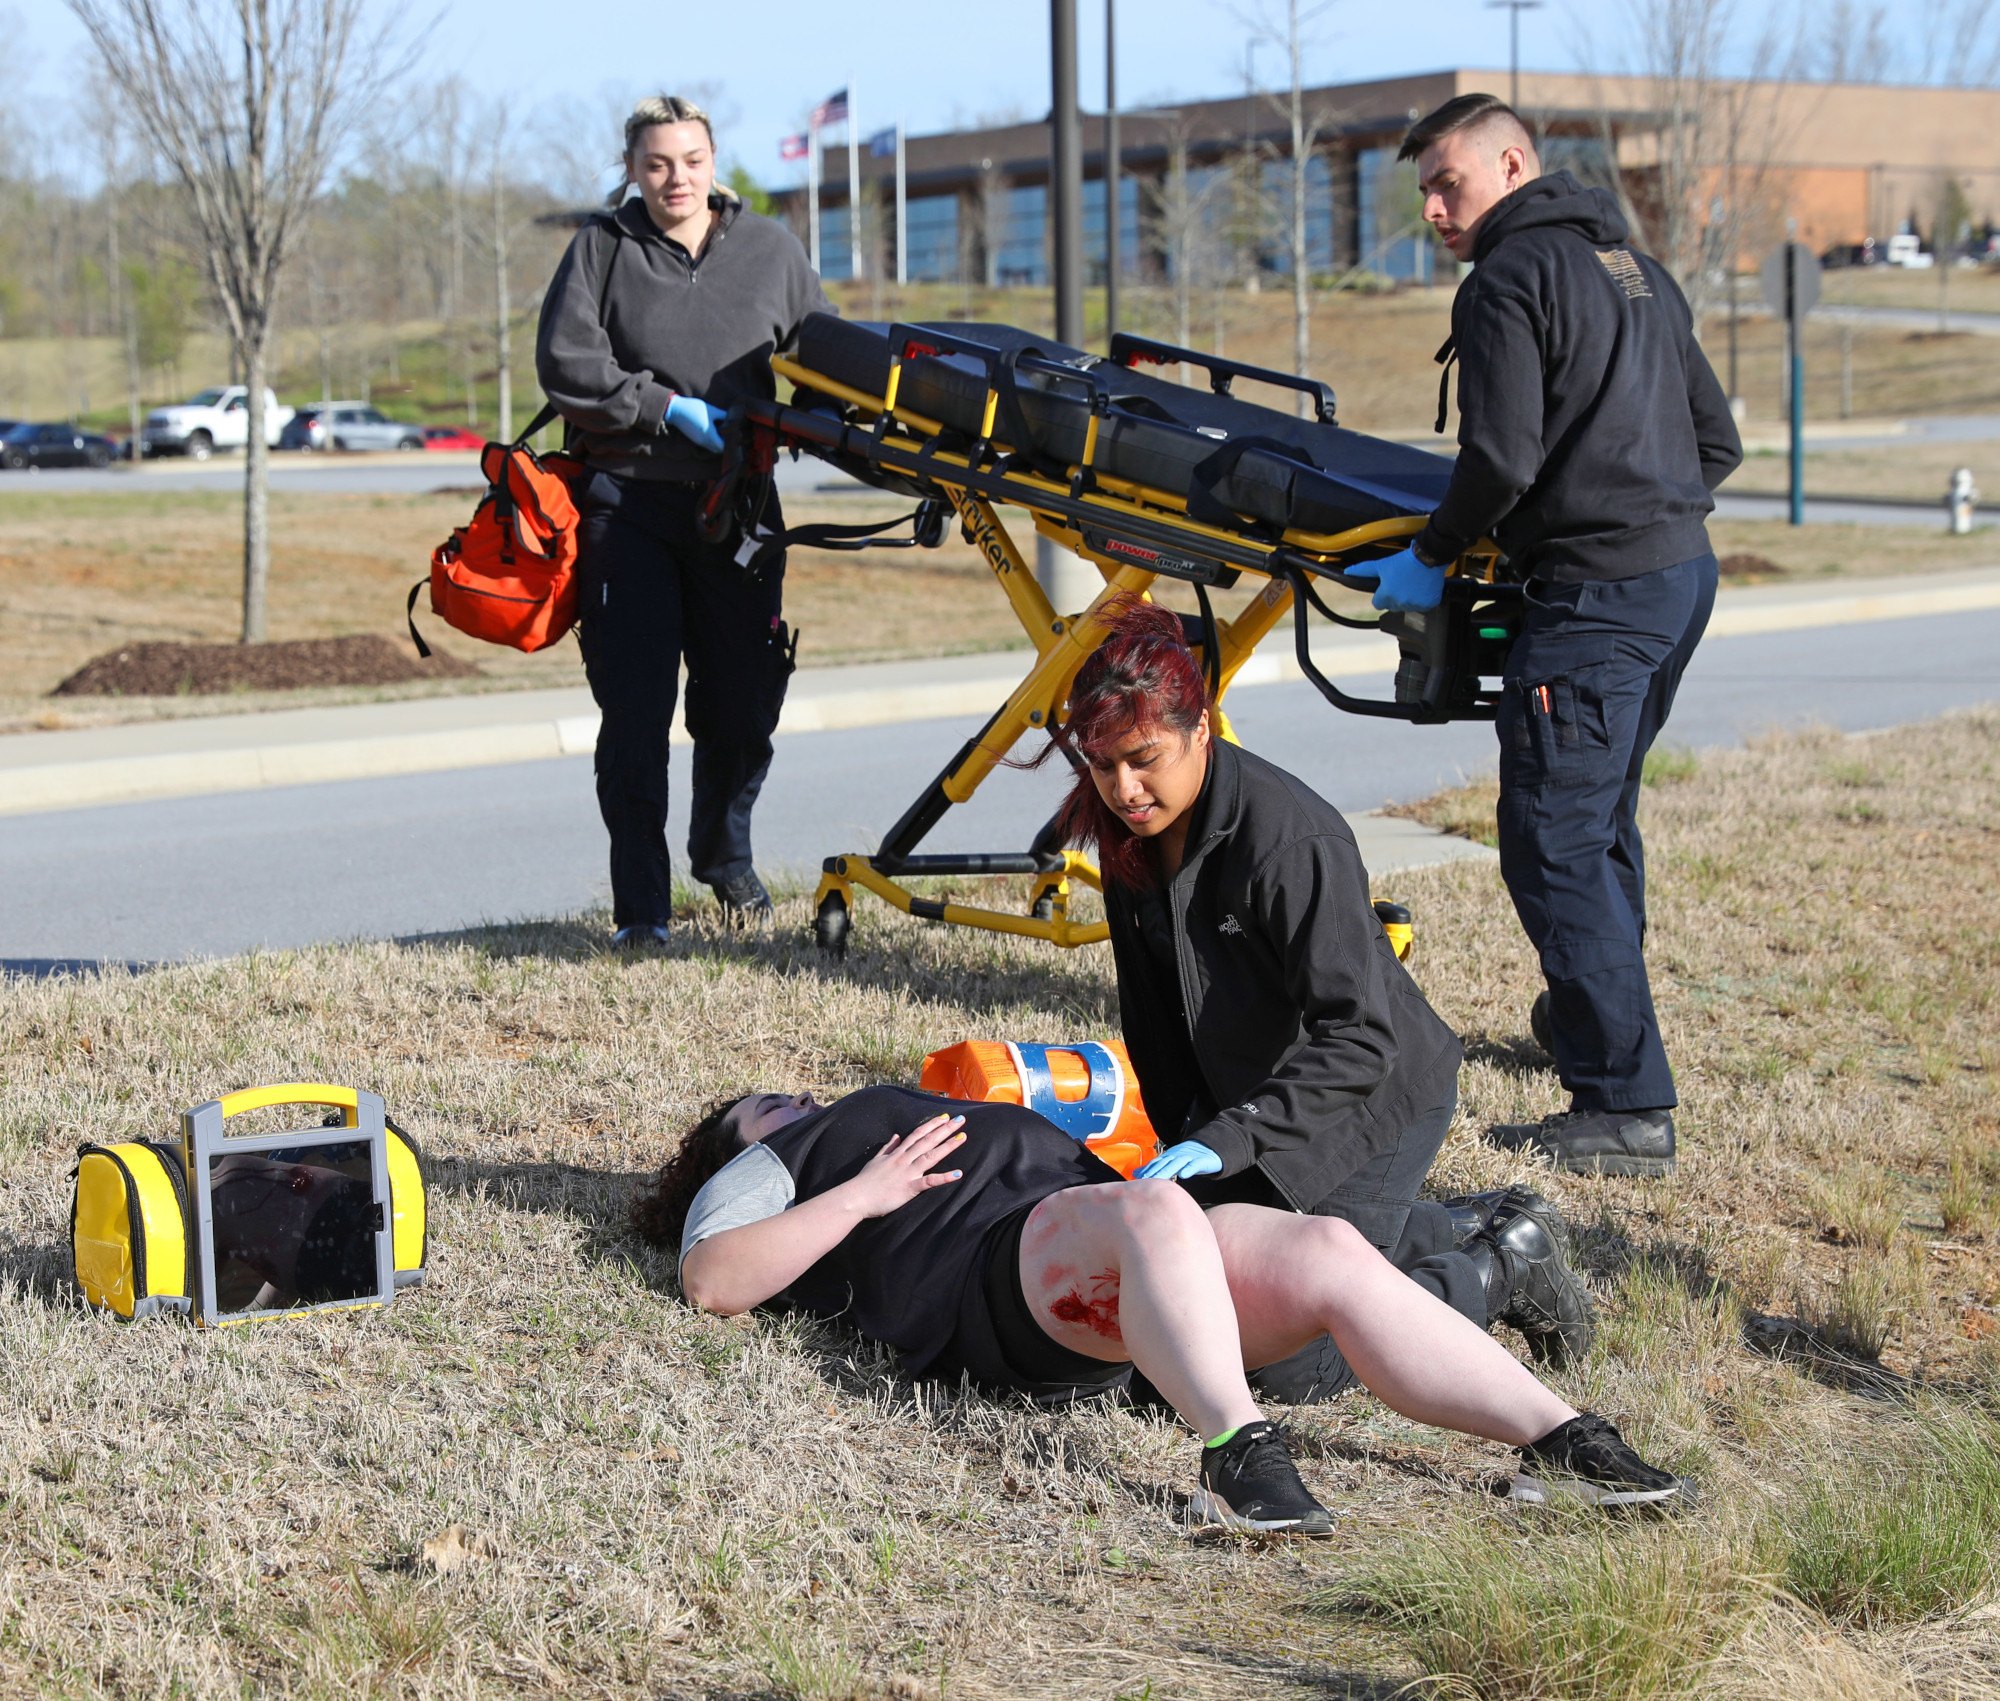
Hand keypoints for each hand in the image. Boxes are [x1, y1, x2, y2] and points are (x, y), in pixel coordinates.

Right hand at [662, 394, 727, 452]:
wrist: (676, 410)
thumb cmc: (694, 408)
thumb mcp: (711, 410)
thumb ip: (723, 415)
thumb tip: (733, 418)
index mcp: (709, 434)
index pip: (723, 447)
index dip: (729, 443)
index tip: (733, 435)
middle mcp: (704, 441)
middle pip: (719, 450)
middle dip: (725, 444)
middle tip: (729, 435)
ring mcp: (699, 441)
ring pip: (712, 448)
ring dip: (718, 443)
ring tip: (722, 433)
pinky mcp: (695, 439)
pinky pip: (707, 445)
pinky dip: (712, 442)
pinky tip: (714, 432)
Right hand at [842, 1114, 966, 1217]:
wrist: (856, 1197)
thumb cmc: (864, 1181)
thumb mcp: (876, 1159)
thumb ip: (887, 1148)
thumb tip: (896, 1136)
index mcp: (897, 1153)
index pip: (917, 1135)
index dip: (931, 1125)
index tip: (944, 1117)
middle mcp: (904, 1159)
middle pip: (928, 1141)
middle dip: (945, 1130)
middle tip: (960, 1120)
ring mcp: (908, 1173)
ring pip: (931, 1156)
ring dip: (948, 1146)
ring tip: (963, 1137)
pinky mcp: (909, 1188)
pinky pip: (929, 1182)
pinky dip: (944, 1178)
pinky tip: (958, 1173)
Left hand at [1134, 1140, 1222, 1180]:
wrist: (1210, 1148)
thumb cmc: (1187, 1158)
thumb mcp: (1170, 1162)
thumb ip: (1154, 1168)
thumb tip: (1135, 1174)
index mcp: (1169, 1156)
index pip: (1156, 1163)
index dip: (1147, 1171)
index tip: (1137, 1180)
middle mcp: (1177, 1155)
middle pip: (1164, 1163)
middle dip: (1153, 1172)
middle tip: (1144, 1181)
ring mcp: (1189, 1157)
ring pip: (1177, 1164)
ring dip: (1167, 1171)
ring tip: (1158, 1179)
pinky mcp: (1201, 1160)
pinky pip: (1194, 1164)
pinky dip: (1189, 1169)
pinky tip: (1183, 1175)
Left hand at [1347, 543, 1444, 612]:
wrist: (1427, 556)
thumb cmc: (1404, 560)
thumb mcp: (1381, 565)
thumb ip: (1363, 570)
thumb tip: (1347, 572)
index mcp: (1387, 594)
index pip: (1378, 604)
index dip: (1381, 595)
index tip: (1388, 587)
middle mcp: (1400, 602)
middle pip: (1393, 606)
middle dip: (1395, 597)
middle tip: (1402, 583)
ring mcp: (1415, 604)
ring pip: (1407, 607)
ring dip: (1409, 599)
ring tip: (1412, 584)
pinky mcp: (1428, 604)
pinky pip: (1423, 606)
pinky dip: (1422, 599)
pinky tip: (1421, 587)